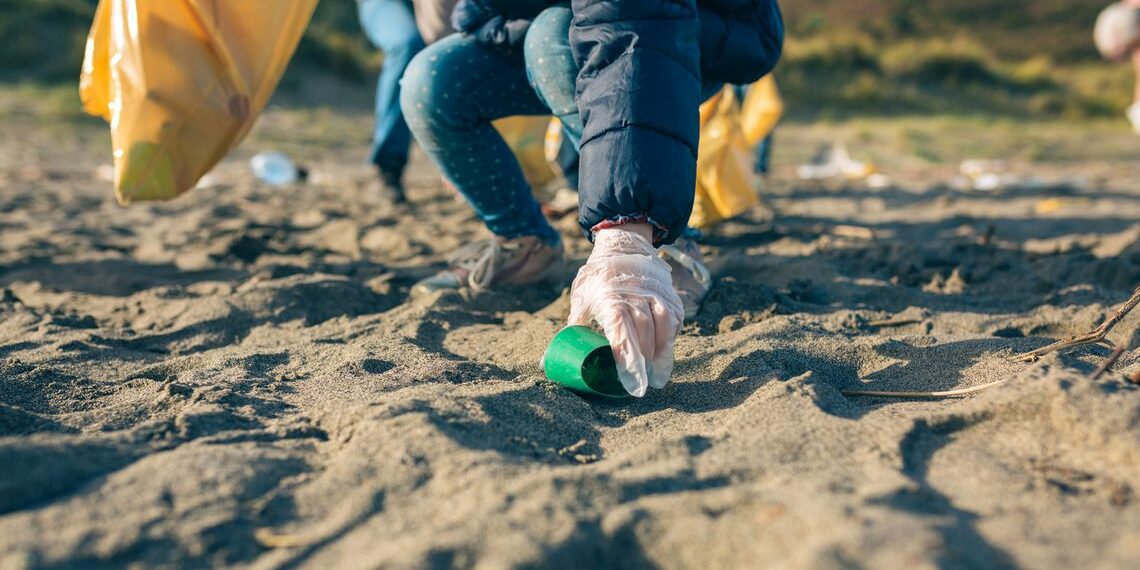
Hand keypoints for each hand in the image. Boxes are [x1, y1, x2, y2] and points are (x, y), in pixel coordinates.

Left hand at [567, 225, 684, 396]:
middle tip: (642, 384)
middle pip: (644, 334)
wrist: (623, 246)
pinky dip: (671, 336)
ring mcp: (655, 294)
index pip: (620, 333)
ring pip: (663, 326)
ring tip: (658, 374)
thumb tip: (546, 362)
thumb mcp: (581, 299)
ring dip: (662, 352)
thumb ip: (571, 329)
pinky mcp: (669, 294)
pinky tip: (665, 351)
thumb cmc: (598, 278)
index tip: (629, 379)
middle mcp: (635, 296)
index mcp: (610, 300)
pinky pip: (675, 318)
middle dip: (644, 361)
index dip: (626, 357)